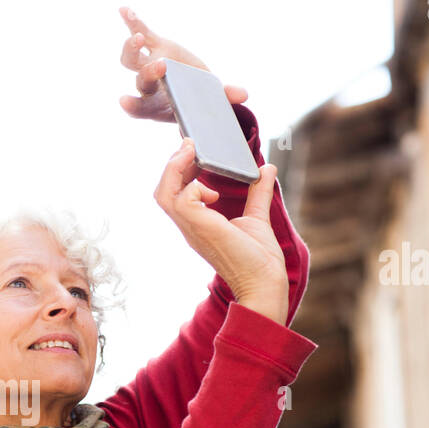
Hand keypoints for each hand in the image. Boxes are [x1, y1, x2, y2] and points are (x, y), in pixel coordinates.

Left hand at [118, 6, 247, 121]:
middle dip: (149, 73)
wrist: (193, 88)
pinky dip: (133, 22)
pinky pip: (139, 32)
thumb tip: (243, 95)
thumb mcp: (213, 100)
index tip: (124, 101)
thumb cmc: (200, 100)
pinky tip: (125, 10)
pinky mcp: (154, 45)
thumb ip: (225, 97)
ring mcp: (149, 63)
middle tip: (161, 66)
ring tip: (138, 37)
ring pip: (132, 58)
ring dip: (132, 47)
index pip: (141, 108)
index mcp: (158, 106)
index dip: (132, 105)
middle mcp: (149, 85)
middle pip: (141, 80)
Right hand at [155, 138, 288, 323]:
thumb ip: (259, 192)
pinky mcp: (201, 228)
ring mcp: (193, 228)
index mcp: (198, 224)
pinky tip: (213, 191)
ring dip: (175, 168)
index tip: (195, 152)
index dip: (179, 171)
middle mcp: (190, 226)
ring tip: (192, 151)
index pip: (173, 194)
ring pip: (164, 193)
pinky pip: (183, 199)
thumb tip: (266, 168)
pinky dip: (194, 186)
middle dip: (172, 164)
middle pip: (161, 192)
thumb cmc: (260, 260)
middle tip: (190, 145)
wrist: (265, 282)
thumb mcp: (257, 217)